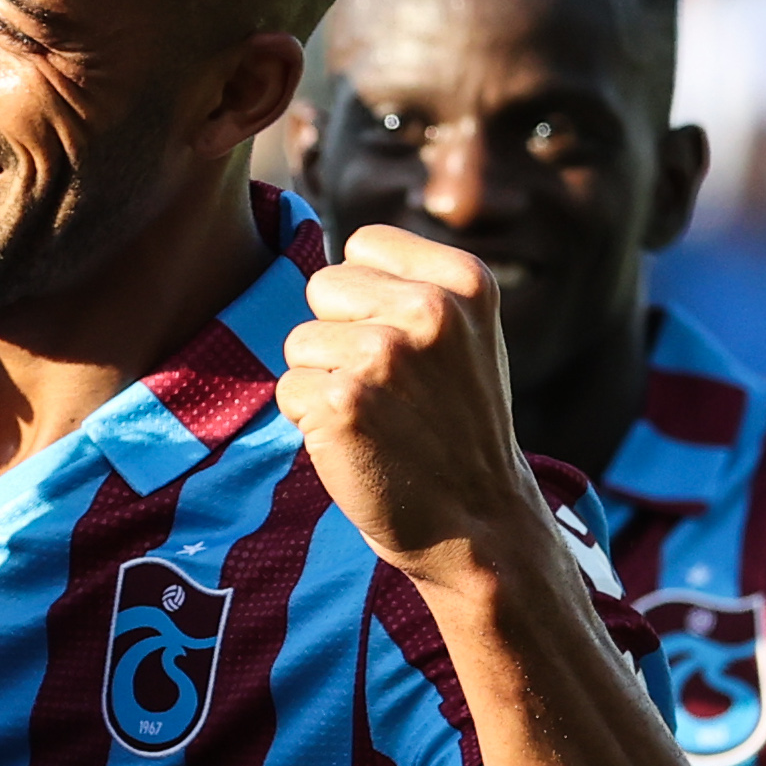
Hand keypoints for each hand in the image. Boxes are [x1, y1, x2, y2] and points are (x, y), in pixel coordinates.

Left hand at [274, 225, 556, 595]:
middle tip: (388, 387)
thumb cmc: (456, 423)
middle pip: (323, 287)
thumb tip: (331, 256)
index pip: (362, 244)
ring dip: (322, 382)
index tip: (405, 343)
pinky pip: (288, 390)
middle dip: (338, 335)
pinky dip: (309, 421)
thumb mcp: (463, 334)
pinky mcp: (342, 404)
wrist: (478, 520)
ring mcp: (384, 356)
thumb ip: (409, 285)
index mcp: (464, 280)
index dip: (366, 297)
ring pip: (299, 342)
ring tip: (376, 417)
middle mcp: (429, 309)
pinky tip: (357, 443)